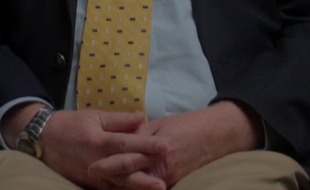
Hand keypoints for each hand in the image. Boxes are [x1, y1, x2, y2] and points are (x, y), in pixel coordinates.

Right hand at [38, 109, 170, 189]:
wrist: (45, 140)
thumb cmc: (72, 125)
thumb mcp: (95, 116)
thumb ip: (119, 120)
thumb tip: (142, 118)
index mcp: (98, 141)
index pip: (126, 144)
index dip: (147, 145)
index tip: (166, 146)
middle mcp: (97, 162)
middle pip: (124, 171)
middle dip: (145, 175)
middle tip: (164, 178)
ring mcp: (93, 177)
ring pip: (119, 184)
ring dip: (138, 187)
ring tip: (158, 188)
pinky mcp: (90, 185)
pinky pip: (111, 189)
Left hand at [88, 102, 262, 188]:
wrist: (217, 136)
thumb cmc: (188, 126)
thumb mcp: (161, 125)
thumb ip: (140, 134)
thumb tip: (121, 140)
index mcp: (156, 151)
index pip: (126, 161)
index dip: (108, 165)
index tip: (92, 168)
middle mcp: (161, 170)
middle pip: (130, 180)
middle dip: (111, 180)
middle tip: (94, 177)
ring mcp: (168, 180)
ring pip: (139, 188)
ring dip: (123, 187)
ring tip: (107, 184)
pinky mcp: (174, 185)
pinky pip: (151, 189)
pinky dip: (138, 188)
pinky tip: (126, 186)